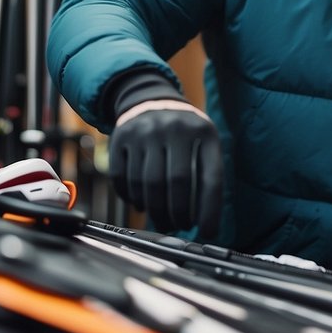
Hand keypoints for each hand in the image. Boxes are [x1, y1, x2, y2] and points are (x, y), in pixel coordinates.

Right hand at [109, 100, 222, 236]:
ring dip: (154, 210)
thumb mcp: (203, 141)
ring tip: (162, 220)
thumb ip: (207, 174)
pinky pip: (121, 178)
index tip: (208, 232)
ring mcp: (144, 131)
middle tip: (178, 227)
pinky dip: (131, 198)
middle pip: (176, 183)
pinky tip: (141, 205)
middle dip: (177, 213)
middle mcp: (174, 128)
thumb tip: (207, 223)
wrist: (149, 100)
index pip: (211, 178)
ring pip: (146, 184)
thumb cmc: (183, 132)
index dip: (210, 209)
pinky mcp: (120, 137)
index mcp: (203, 132)